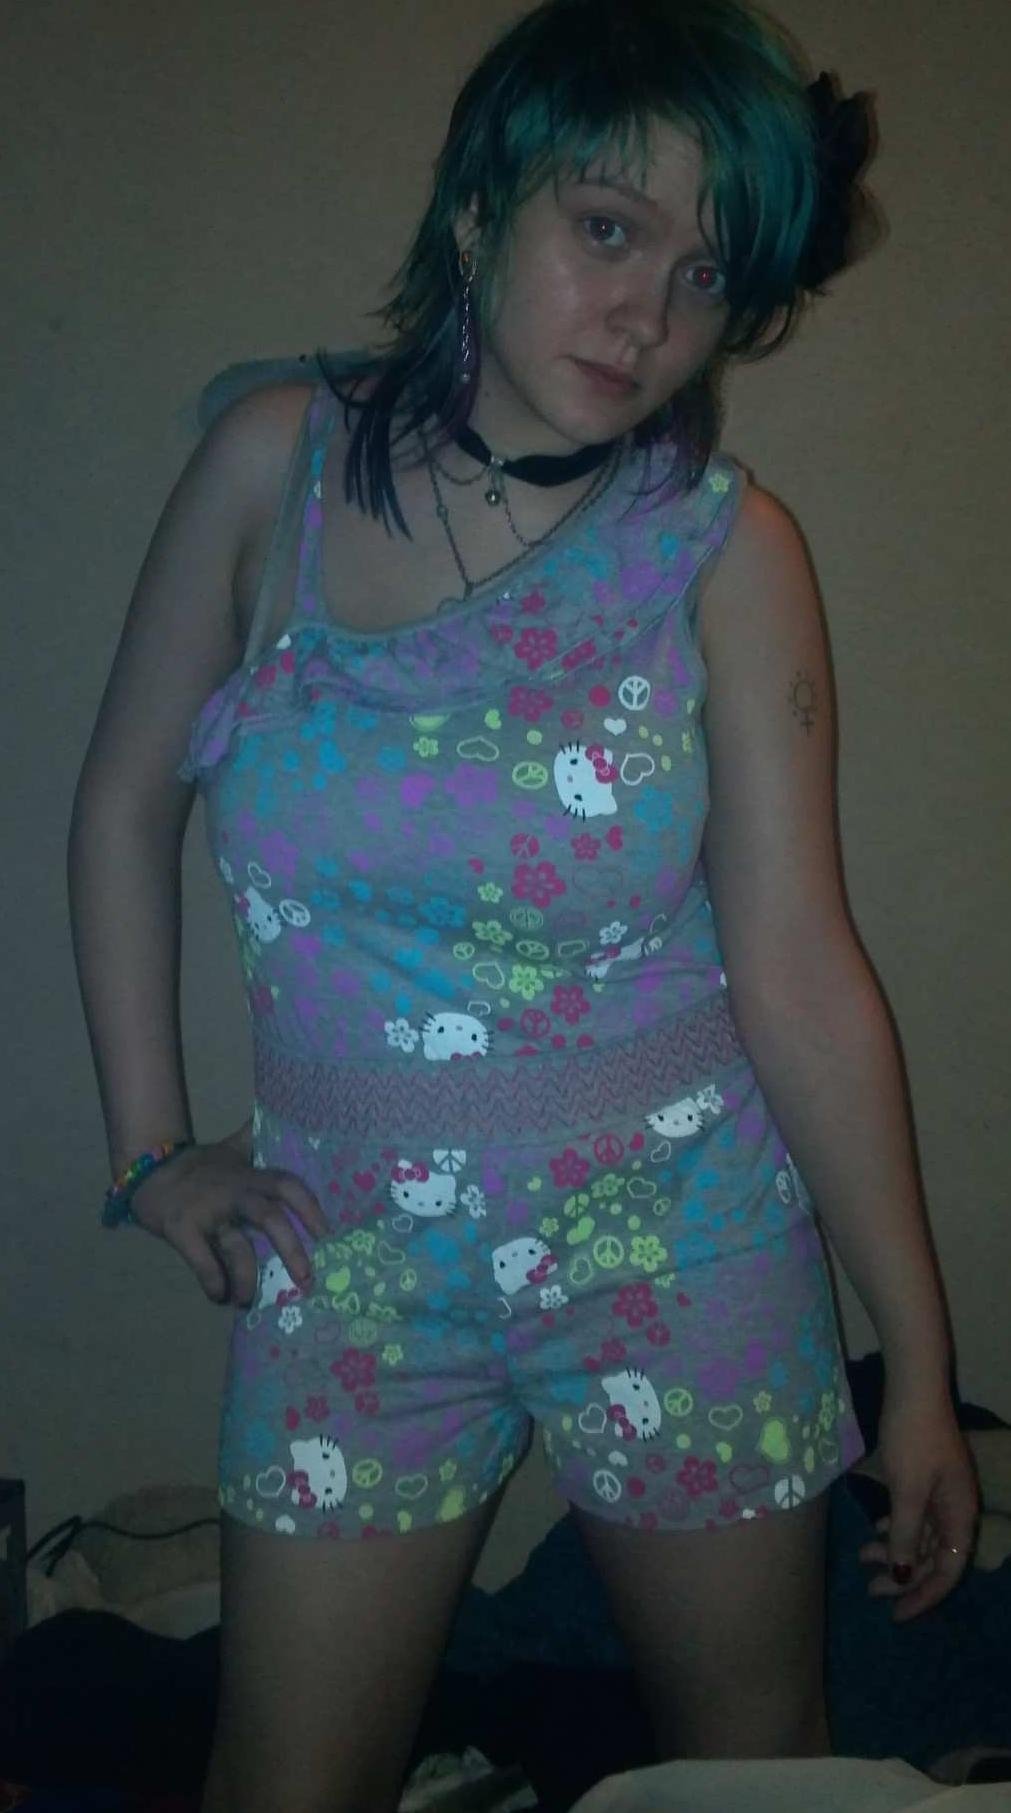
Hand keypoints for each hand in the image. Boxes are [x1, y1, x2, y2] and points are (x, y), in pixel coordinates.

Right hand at [129, 1125, 329, 1307]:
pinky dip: (212, 1282)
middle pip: (269, 1217)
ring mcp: (206, 1211)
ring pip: (236, 1246)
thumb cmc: (198, 1167)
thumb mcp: (231, 1149)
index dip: (309, 1206)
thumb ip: (255, 1138)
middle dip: (292, 1250)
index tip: (327, 1233)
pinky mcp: (181, 1229)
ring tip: (250, 1302)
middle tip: (307, 1281)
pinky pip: (201, 1261)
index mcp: (249, 1177)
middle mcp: (232, 1192)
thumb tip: (276, 1114)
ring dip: (247, 1278)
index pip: (286, 1184)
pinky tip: (219, 1297)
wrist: (146, 1171)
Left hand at [857, 1383, 980, 1622]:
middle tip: (870, 1590)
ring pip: (922, 1537)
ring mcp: (942, 1494)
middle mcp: (956, 1510)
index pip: (947, 1571)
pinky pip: (915, 1517)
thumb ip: (906, 1535)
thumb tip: (902, 1575)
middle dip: (903, 1577)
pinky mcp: (926, 1479)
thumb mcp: (907, 1491)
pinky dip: (897, 1529)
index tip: (895, 1614)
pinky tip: (877, 1532)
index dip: (923, 1596)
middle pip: (934, 1558)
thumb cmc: (913, 1439)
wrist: (914, 1388)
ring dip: (896, 1552)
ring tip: (863, 1559)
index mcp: (960, 1516)